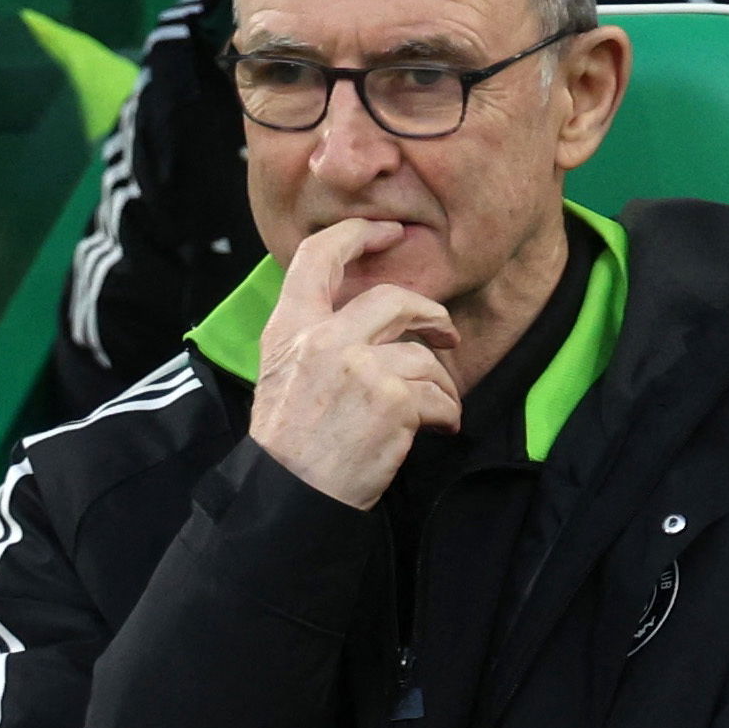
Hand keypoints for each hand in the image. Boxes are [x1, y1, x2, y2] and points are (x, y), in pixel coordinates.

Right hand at [250, 219, 461, 509]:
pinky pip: (438, 396)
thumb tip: (362, 316)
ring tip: (435, 410)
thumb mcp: (281, 374)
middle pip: (394, 299)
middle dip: (431, 314)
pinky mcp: (392, 401)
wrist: (289, 496)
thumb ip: (314, 337)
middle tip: (447, 332)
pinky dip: (446, 414)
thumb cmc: (289, 443)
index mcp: (289, 328)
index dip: (357, 235)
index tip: (387, 231)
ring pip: (424, 356)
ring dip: (439, 385)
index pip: (318, 257)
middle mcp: (322, 339)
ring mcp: (359, 367)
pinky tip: (438, 429)